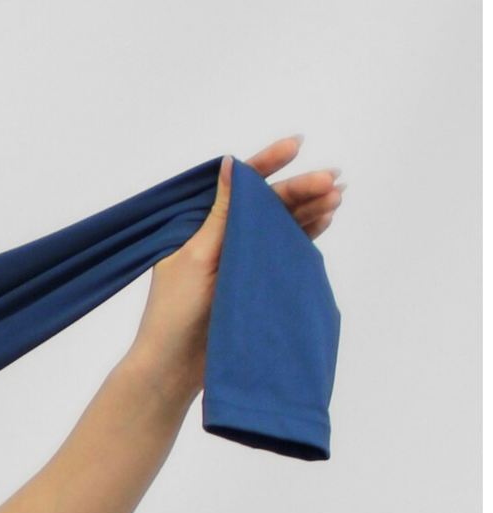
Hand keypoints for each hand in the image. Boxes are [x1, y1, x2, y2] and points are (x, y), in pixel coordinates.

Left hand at [130, 134, 346, 399]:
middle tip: (333, 180)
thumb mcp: (198, 256)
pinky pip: (283, 249)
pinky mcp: (253, 279)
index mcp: (200, 223)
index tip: (297, 145)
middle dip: (300, 189)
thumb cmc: (175, 312)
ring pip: (279, 224)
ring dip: (309, 209)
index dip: (267, 163)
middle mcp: (221, 235)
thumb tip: (231, 164)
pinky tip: (325, 221)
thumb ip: (220, 214)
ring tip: (337, 197)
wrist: (176, 367)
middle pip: (266, 203)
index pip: (238, 185)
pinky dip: (304, 235)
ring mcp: (239, 257)